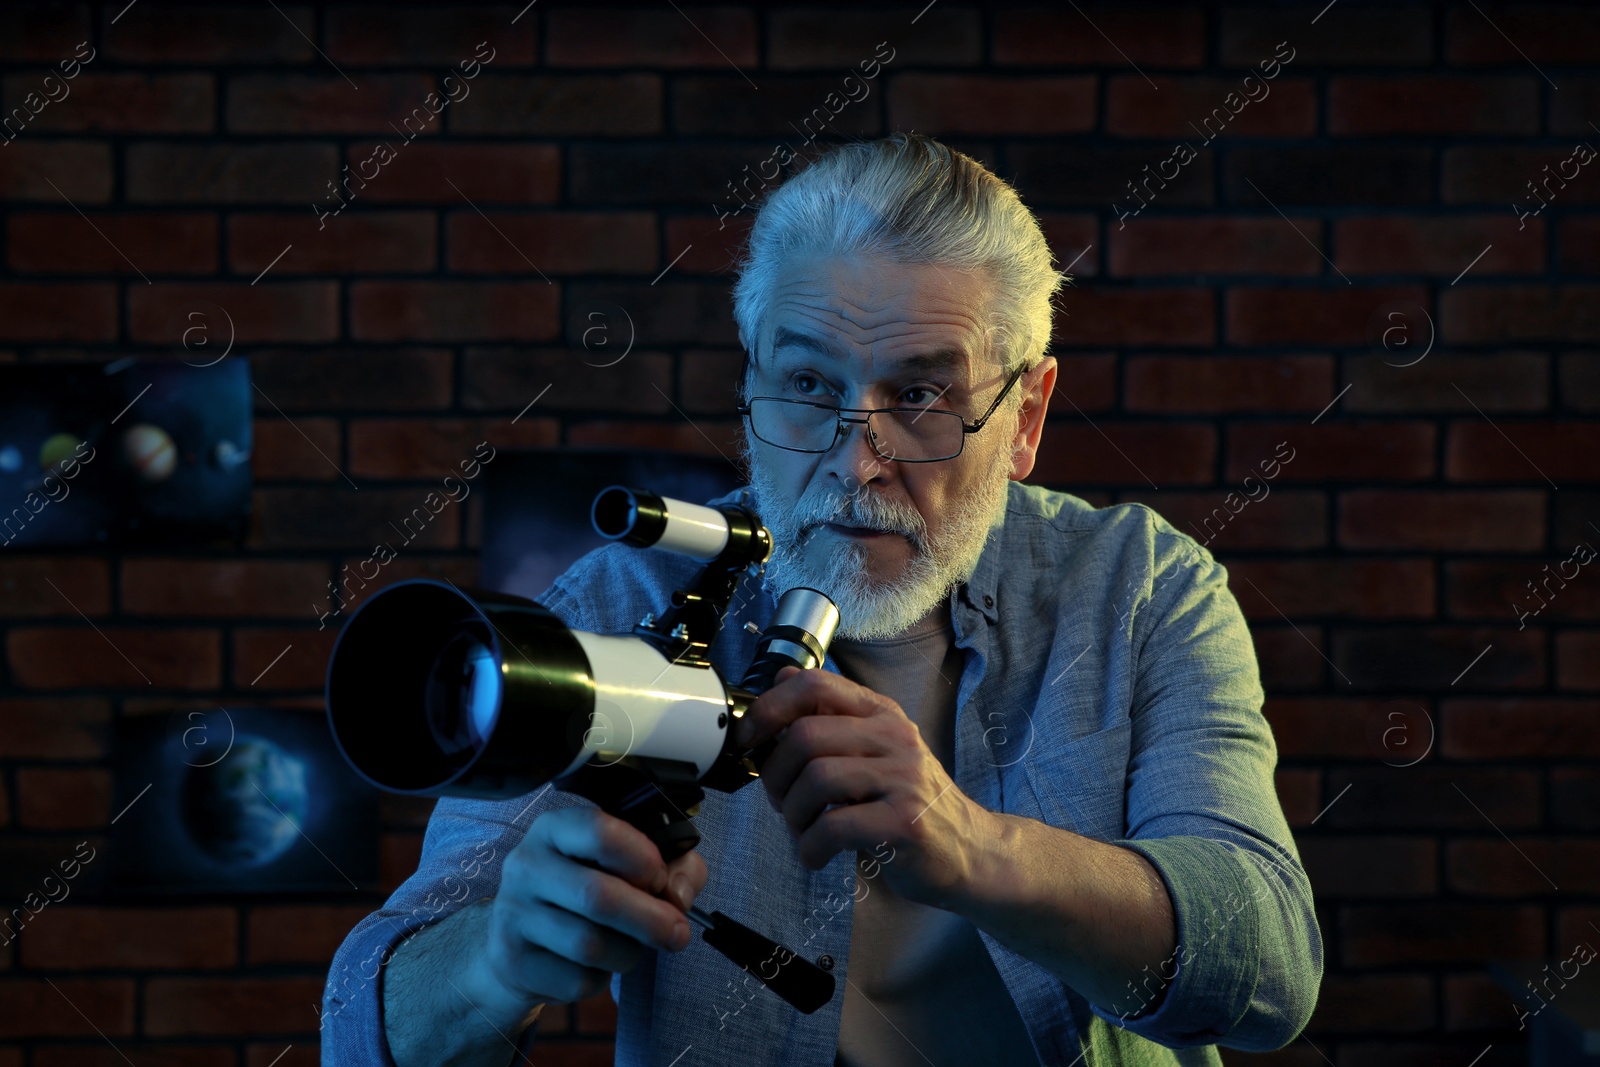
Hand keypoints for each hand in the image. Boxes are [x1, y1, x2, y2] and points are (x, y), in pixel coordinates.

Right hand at [479, 806, 707, 1005]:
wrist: (521, 942)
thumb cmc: (587, 893)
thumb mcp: (630, 865)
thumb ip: (673, 868)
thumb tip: (678, 897)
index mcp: (555, 828)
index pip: (601, 833)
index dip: (643, 859)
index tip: (659, 878)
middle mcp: (526, 864)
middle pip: (597, 896)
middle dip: (650, 919)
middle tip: (677, 933)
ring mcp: (513, 913)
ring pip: (590, 944)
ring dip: (628, 952)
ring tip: (632, 948)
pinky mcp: (514, 960)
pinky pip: (577, 978)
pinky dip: (602, 978)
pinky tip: (596, 965)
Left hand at [734, 665, 996, 908]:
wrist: (970, 851)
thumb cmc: (911, 803)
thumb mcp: (876, 749)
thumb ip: (832, 718)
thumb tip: (782, 677)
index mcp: (881, 713)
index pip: (814, 684)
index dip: (769, 708)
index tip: (749, 739)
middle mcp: (895, 737)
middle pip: (805, 735)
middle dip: (776, 775)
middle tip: (781, 801)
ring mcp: (903, 778)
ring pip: (816, 779)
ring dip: (792, 814)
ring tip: (801, 831)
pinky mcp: (904, 822)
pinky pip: (834, 827)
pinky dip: (810, 847)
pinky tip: (816, 855)